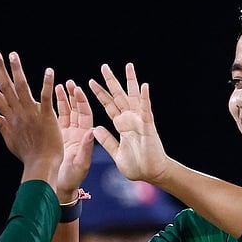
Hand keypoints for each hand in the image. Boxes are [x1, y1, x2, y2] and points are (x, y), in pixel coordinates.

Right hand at [0, 51, 62, 184]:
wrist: (41, 165)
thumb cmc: (27, 155)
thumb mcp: (10, 141)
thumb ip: (1, 126)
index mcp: (9, 119)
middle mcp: (17, 113)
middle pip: (5, 88)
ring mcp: (31, 114)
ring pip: (21, 87)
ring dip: (16, 70)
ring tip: (13, 54)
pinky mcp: (45, 116)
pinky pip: (45, 96)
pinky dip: (46, 83)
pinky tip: (49, 70)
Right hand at [55, 79, 95, 200]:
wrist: (61, 188)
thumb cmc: (73, 179)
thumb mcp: (82, 165)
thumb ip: (87, 149)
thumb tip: (92, 132)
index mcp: (85, 138)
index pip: (86, 115)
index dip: (82, 102)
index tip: (78, 90)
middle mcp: (77, 133)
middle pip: (77, 110)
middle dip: (73, 96)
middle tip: (69, 83)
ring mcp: (67, 134)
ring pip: (66, 112)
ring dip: (63, 98)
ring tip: (59, 86)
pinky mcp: (57, 136)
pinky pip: (57, 118)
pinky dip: (54, 107)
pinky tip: (49, 97)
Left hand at [87, 63, 170, 183]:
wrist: (151, 175)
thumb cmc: (137, 166)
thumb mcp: (116, 152)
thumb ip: (107, 140)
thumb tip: (96, 128)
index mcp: (121, 125)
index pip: (108, 105)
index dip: (100, 94)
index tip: (90, 82)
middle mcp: (130, 119)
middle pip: (119, 96)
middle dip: (111, 81)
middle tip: (104, 66)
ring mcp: (140, 121)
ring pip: (134, 97)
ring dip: (131, 82)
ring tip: (128, 66)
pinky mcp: (148, 127)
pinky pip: (146, 110)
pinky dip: (145, 98)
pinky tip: (144, 86)